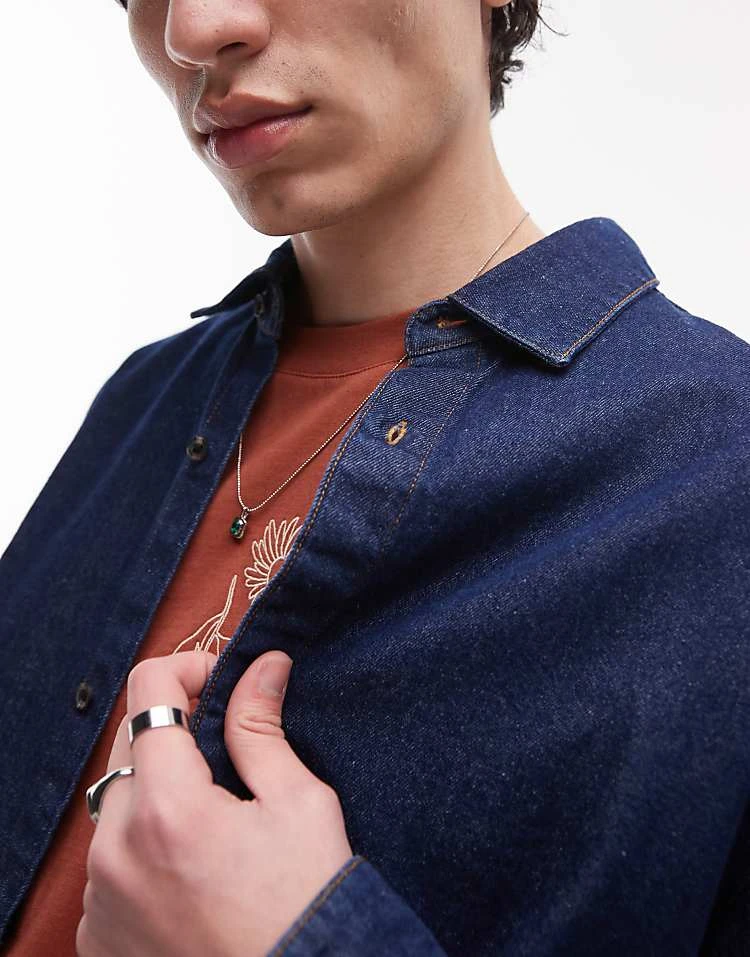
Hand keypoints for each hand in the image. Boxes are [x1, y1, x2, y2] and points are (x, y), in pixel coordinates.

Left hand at [77, 649, 353, 956]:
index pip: (147, 689)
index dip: (189, 669)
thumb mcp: (298, 802)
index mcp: (168, 807)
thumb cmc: (306, 900)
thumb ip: (262, 727)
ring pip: (115, 802)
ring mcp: (100, 897)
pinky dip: (141, 846)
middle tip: (225, 749)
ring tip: (211, 818)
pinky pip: (108, 861)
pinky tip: (189, 866)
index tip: (222, 684)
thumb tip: (262, 665)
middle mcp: (115, 851)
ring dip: (156, 790)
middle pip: (128, 743)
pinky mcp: (97, 934)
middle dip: (174, 729)